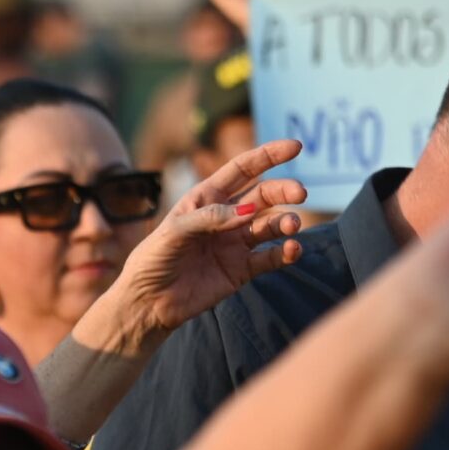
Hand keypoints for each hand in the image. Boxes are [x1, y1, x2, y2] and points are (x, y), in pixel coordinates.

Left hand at [89, 141, 306, 349]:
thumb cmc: (152, 260)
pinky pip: (270, 257)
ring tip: (291, 225)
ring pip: (271, 225)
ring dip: (285, 222)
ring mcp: (235, 243)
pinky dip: (285, 253)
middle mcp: (225, 217)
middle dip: (283, 190)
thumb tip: (249, 211)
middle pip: (263, 196)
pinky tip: (292, 250)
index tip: (296, 147)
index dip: (268, 156)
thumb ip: (210, 218)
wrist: (147, 302)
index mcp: (206, 198)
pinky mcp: (241, 269)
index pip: (242, 170)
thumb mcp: (173, 231)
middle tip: (301, 192)